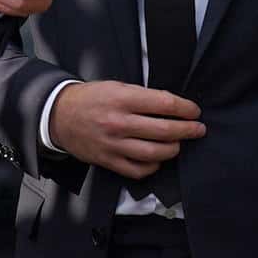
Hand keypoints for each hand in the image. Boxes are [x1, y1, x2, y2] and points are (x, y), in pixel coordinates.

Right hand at [47, 80, 205, 180]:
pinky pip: (139, 170)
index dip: (186, 109)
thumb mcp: (117, 87)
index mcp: (122, 99)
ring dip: (174, 149)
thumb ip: (143, 97)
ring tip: (179, 144)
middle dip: (188, 130)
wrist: (59, 116)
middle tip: (198, 129)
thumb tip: (173, 106)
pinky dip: (154, 165)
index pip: (165, 103)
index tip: (194, 111)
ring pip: (155, 153)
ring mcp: (113, 145)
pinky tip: (158, 157)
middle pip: (165, 130)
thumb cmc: (92, 99)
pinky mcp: (108, 161)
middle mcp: (119, 123)